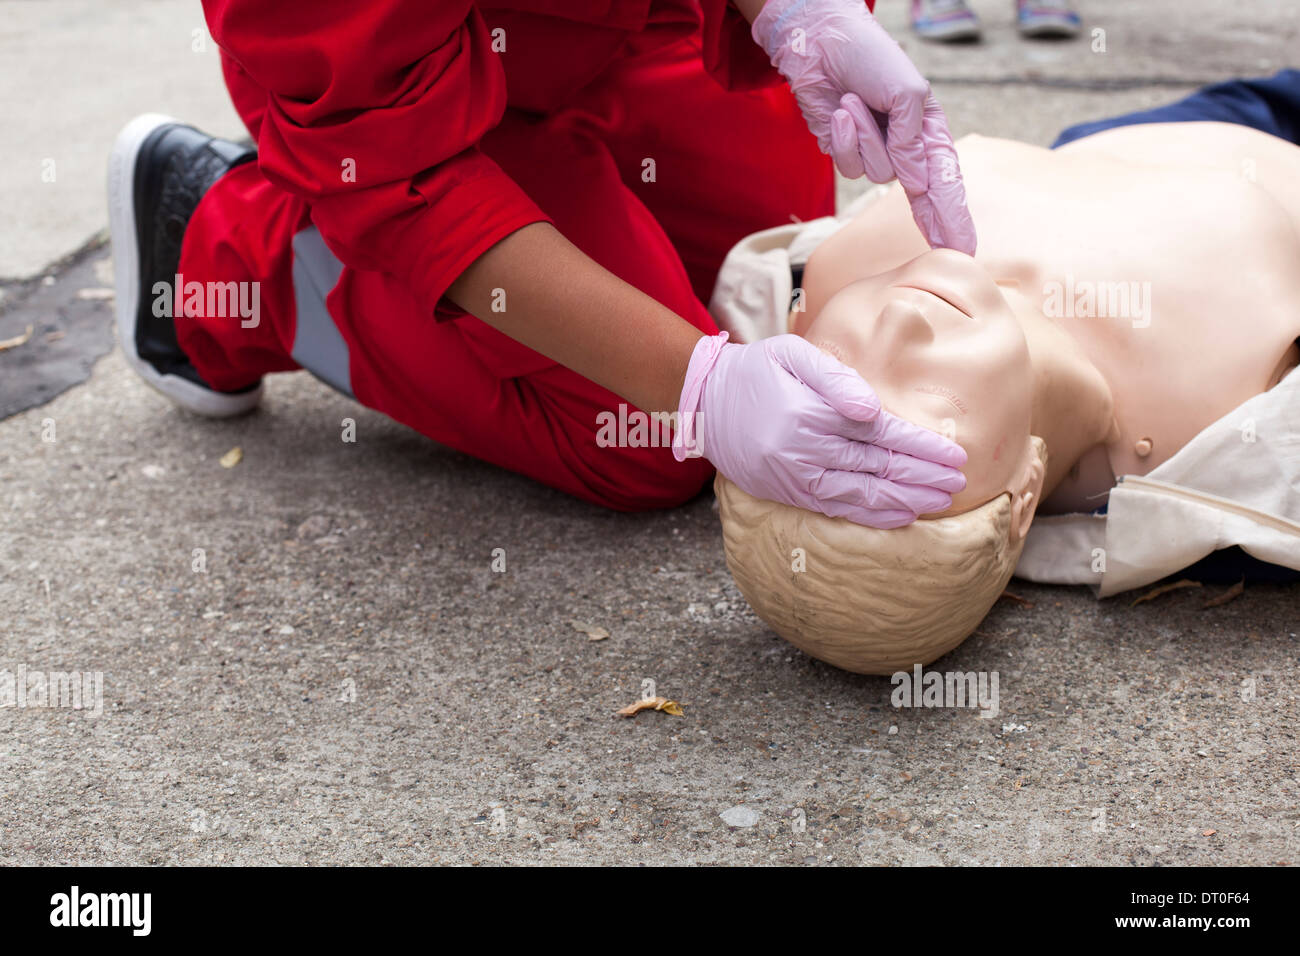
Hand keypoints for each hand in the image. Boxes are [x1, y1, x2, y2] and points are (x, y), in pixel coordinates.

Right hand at [674, 332, 966, 527]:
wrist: (706, 402)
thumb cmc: (756, 370)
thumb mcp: (792, 354)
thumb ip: (835, 377)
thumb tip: (873, 409)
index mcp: (811, 414)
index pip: (881, 434)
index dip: (921, 447)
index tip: (955, 453)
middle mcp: (804, 452)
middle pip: (878, 468)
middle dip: (923, 476)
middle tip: (959, 481)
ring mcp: (796, 478)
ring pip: (863, 496)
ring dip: (906, 500)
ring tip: (941, 500)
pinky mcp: (789, 493)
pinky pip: (839, 509)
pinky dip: (874, 515)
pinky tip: (902, 515)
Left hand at [751, 0, 976, 254]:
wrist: (823, 46)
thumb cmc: (872, 59)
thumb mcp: (907, 91)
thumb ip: (912, 140)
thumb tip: (916, 182)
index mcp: (929, 131)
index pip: (947, 180)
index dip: (955, 215)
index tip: (965, 247)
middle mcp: (906, 148)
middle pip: (924, 199)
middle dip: (937, 224)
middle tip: (951, 254)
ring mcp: (875, 153)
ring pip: (878, 173)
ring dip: (865, 135)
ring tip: (856, 100)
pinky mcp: (846, 154)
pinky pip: (849, 166)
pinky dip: (844, 137)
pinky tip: (841, 110)